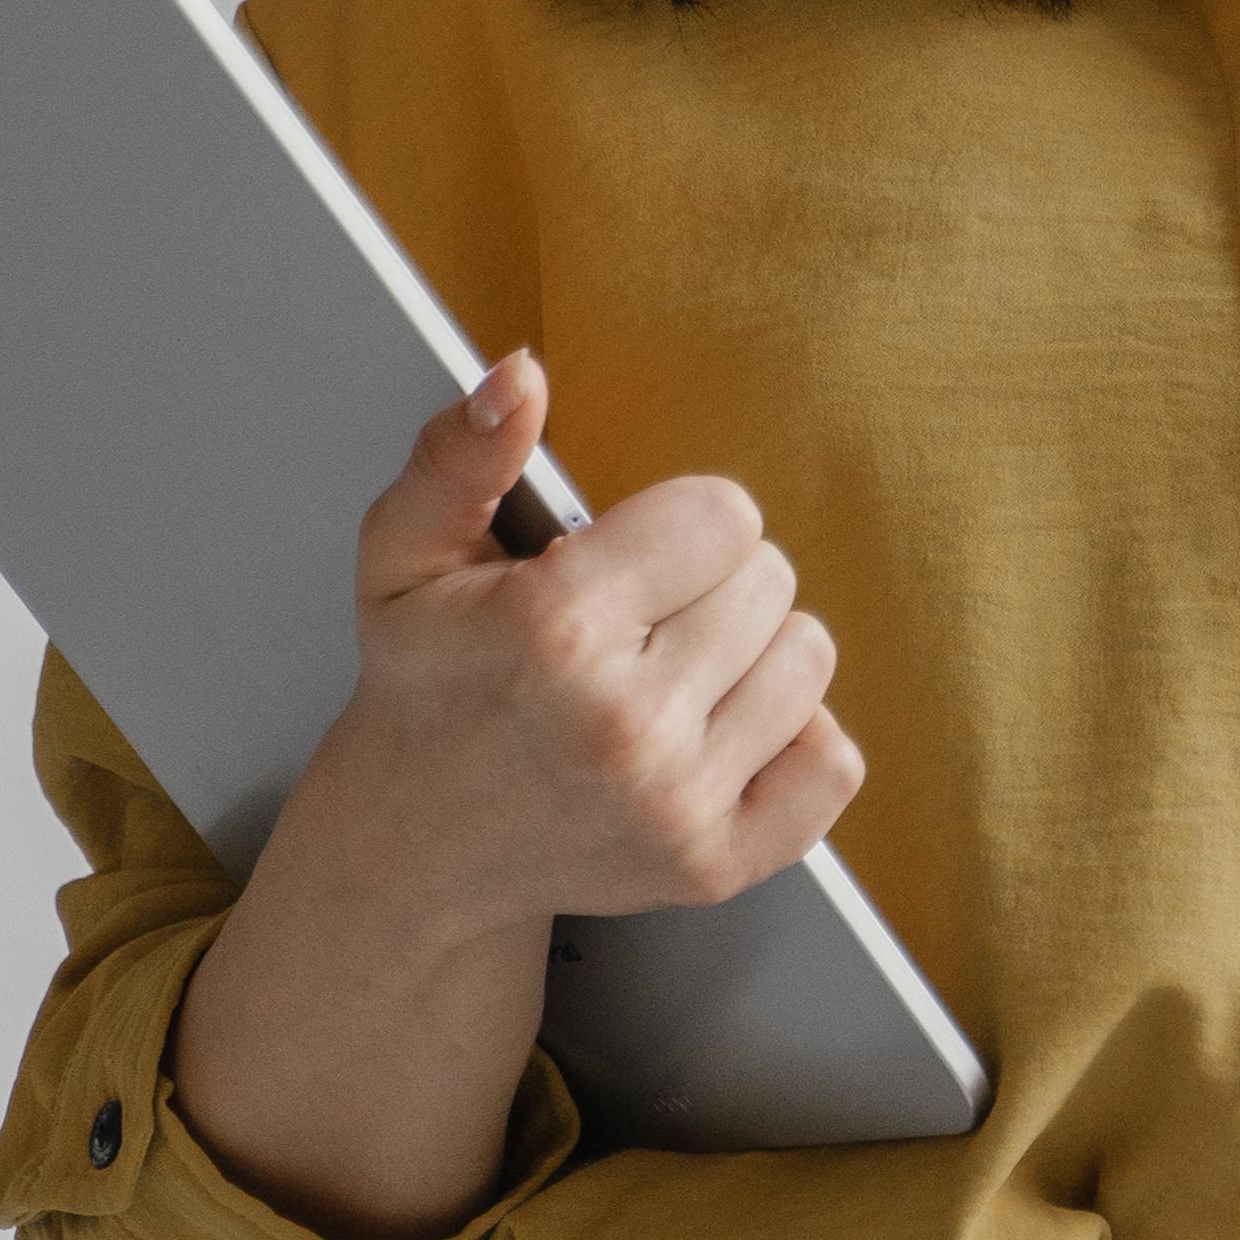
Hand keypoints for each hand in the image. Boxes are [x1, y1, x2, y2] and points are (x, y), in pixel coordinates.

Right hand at [273, 352, 863, 938]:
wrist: (419, 843)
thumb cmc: (426, 684)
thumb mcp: (404, 553)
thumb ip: (461, 453)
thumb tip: (520, 375)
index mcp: (555, 631)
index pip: (726, 515)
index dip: (679, 525)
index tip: (626, 559)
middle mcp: (624, 725)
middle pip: (771, 580)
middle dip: (709, 585)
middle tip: (636, 623)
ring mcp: (677, 805)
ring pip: (809, 658)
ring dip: (750, 654)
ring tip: (669, 674)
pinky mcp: (719, 864)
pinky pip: (835, 760)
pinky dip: (792, 737)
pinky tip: (715, 731)